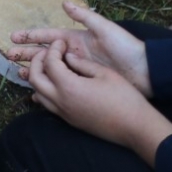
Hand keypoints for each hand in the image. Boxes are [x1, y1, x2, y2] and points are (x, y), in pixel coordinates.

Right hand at [8, 1, 150, 96]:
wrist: (145, 71)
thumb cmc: (125, 47)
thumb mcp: (105, 29)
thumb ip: (84, 16)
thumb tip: (64, 3)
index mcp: (75, 39)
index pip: (47, 36)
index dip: (30, 36)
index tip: (13, 37)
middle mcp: (73, 53)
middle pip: (43, 53)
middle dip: (26, 54)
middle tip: (9, 56)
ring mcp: (77, 69)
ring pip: (49, 69)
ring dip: (34, 70)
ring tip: (19, 74)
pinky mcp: (83, 82)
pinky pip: (61, 82)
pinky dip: (49, 84)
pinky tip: (39, 89)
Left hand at [23, 41, 171, 164]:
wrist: (137, 128)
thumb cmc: (125, 98)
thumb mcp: (105, 74)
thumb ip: (82, 63)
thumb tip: (68, 57)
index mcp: (68, 86)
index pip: (49, 63)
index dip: (53, 49)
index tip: (60, 43)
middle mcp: (60, 100)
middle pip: (34, 77)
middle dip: (37, 61)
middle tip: (49, 52)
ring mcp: (63, 113)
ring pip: (37, 93)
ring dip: (38, 77)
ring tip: (50, 67)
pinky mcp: (68, 121)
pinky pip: (46, 104)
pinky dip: (43, 92)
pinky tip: (53, 85)